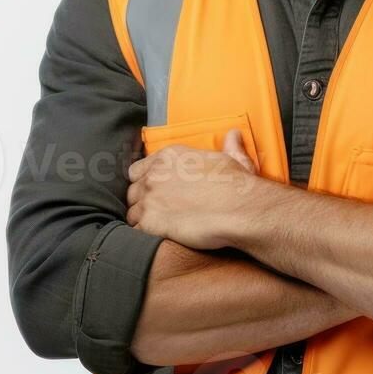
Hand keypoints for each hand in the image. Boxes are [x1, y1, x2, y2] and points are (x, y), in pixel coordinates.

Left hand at [125, 129, 259, 247]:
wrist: (239, 209)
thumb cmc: (237, 185)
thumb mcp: (232, 158)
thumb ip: (227, 146)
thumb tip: (233, 134)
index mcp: (169, 156)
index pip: (137, 170)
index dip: (145, 182)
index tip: (155, 191)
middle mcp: (155, 174)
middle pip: (133, 192)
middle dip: (143, 202)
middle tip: (160, 212)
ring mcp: (150, 198)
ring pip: (133, 213)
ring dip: (143, 221)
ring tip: (161, 228)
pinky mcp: (150, 222)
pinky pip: (136, 232)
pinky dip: (145, 236)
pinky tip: (159, 238)